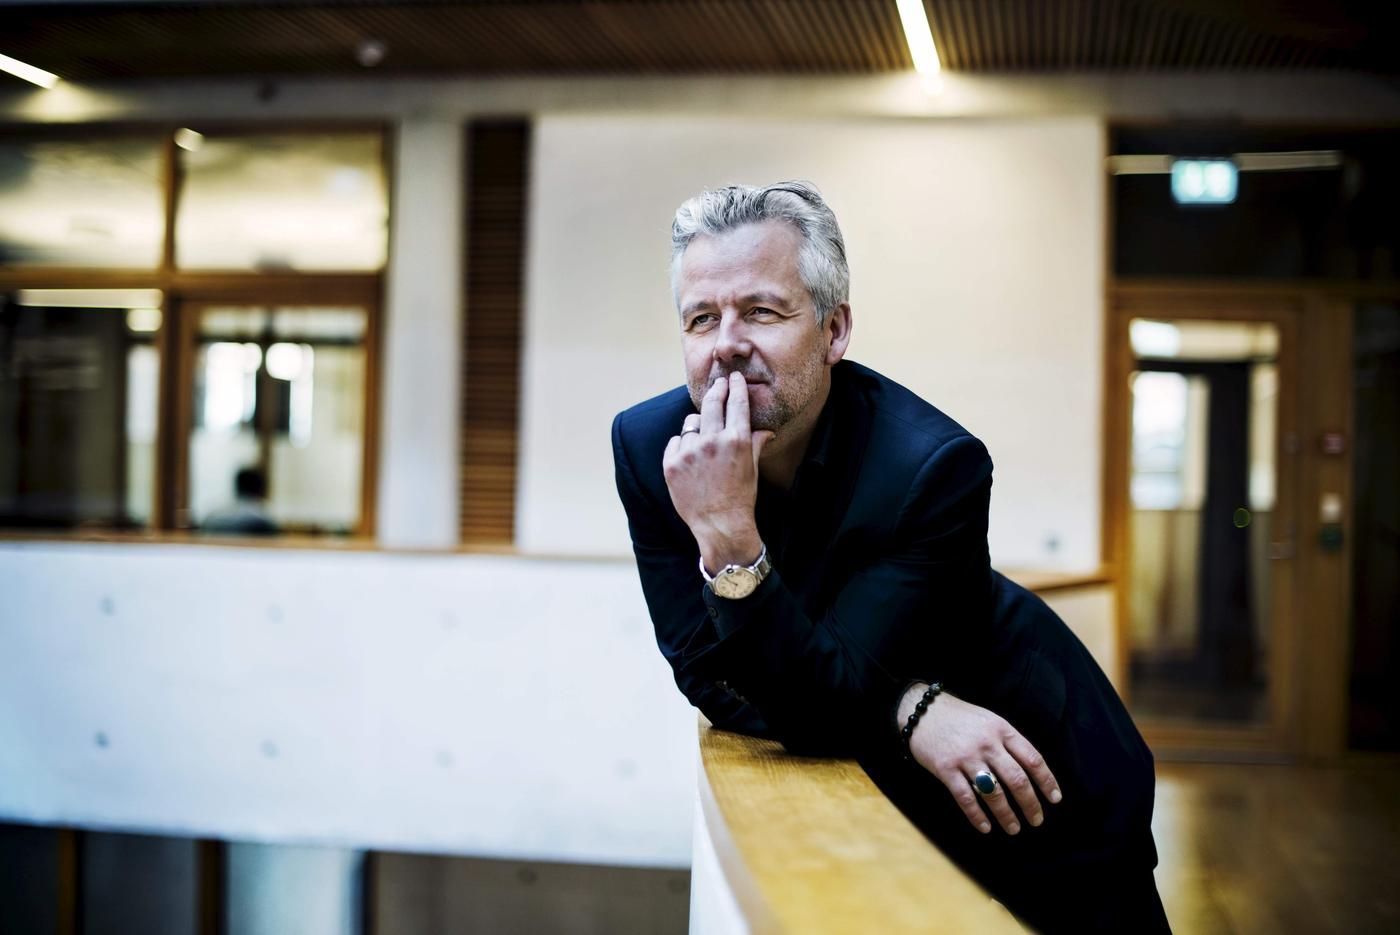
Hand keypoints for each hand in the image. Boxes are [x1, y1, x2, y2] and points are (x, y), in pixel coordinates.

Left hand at [662, 372, 773, 569]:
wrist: (720, 525)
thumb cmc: (741, 497)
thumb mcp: (752, 468)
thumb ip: (756, 443)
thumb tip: (767, 430)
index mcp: (737, 440)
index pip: (737, 403)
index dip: (736, 386)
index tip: (734, 378)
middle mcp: (713, 442)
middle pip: (712, 403)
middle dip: (717, 390)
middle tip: (718, 384)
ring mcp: (690, 452)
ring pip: (691, 423)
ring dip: (699, 426)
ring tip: (704, 441)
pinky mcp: (672, 464)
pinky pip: (676, 441)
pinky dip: (682, 446)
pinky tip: (691, 459)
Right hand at [900, 687, 1062, 835]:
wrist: (921, 710)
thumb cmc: (959, 718)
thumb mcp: (988, 721)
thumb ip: (1007, 742)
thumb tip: (1029, 772)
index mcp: (1002, 730)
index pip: (1032, 759)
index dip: (1046, 781)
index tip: (1055, 799)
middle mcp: (987, 743)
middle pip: (1016, 779)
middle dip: (1030, 804)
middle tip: (1036, 820)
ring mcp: (965, 756)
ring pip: (993, 792)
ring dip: (1006, 814)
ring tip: (1013, 829)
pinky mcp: (945, 768)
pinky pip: (965, 797)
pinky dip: (977, 815)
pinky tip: (985, 827)